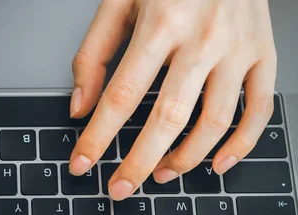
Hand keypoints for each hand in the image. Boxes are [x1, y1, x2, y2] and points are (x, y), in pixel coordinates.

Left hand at [69, 0, 275, 199]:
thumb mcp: (119, 1)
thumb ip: (94, 53)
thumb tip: (81, 105)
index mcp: (160, 23)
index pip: (122, 95)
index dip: (99, 135)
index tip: (82, 162)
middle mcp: (202, 40)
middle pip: (167, 116)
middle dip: (138, 161)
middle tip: (119, 188)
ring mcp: (237, 49)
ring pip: (213, 121)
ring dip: (184, 157)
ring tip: (161, 174)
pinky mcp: (263, 55)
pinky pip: (258, 110)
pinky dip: (240, 144)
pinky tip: (216, 163)